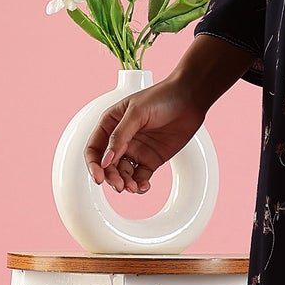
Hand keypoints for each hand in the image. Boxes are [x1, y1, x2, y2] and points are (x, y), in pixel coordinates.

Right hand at [84, 76, 209, 194]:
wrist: (190, 99)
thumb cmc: (162, 97)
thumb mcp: (136, 113)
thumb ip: (119, 136)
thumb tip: (106, 160)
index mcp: (110, 124)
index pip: (94, 149)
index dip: (94, 164)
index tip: (99, 177)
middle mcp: (121, 139)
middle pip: (108, 165)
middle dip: (111, 177)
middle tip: (119, 185)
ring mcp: (136, 150)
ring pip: (123, 173)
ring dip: (125, 183)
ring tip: (133, 187)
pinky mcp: (152, 159)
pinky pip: (141, 176)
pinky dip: (140, 184)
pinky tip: (143, 186)